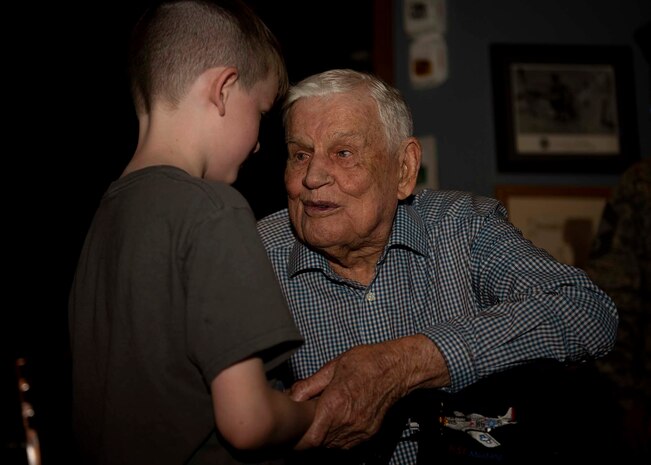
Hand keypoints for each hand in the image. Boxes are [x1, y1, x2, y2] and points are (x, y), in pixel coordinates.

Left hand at [289, 337, 433, 449]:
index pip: (309, 438)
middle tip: (303, 419)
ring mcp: (360, 431)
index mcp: (336, 405)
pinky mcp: (369, 433)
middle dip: (307, 434)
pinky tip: (335, 420)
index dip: (297, 437)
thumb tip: (291, 396)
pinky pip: (346, 443)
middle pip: (318, 444)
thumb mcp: (333, 367)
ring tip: (320, 417)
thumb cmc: (366, 362)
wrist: (398, 368)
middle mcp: (348, 423)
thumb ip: (309, 385)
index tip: (292, 427)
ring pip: (331, 446)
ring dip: (321, 436)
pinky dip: (336, 436)